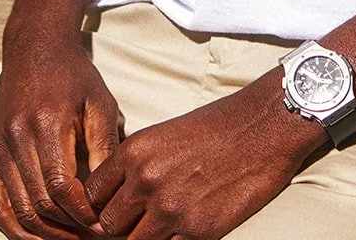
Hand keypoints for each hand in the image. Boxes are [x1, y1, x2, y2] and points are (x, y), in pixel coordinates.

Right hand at [0, 37, 121, 238]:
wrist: (34, 48)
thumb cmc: (73, 75)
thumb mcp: (98, 102)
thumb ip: (104, 146)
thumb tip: (110, 192)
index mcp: (46, 124)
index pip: (62, 187)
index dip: (82, 214)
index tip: (102, 225)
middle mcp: (16, 139)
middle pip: (40, 204)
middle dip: (68, 229)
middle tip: (91, 238)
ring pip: (19, 211)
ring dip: (44, 235)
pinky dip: (14, 230)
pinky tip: (35, 238)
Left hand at [84, 75, 319, 238]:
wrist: (263, 127)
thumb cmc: (218, 127)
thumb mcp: (166, 135)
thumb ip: (138, 166)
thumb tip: (120, 198)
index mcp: (135, 151)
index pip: (92, 195)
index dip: (100, 208)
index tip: (111, 212)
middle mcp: (146, 180)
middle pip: (108, 226)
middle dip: (120, 228)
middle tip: (137, 223)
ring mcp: (171, 208)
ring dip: (144, 238)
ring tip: (162, 227)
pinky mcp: (198, 230)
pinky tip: (184, 230)